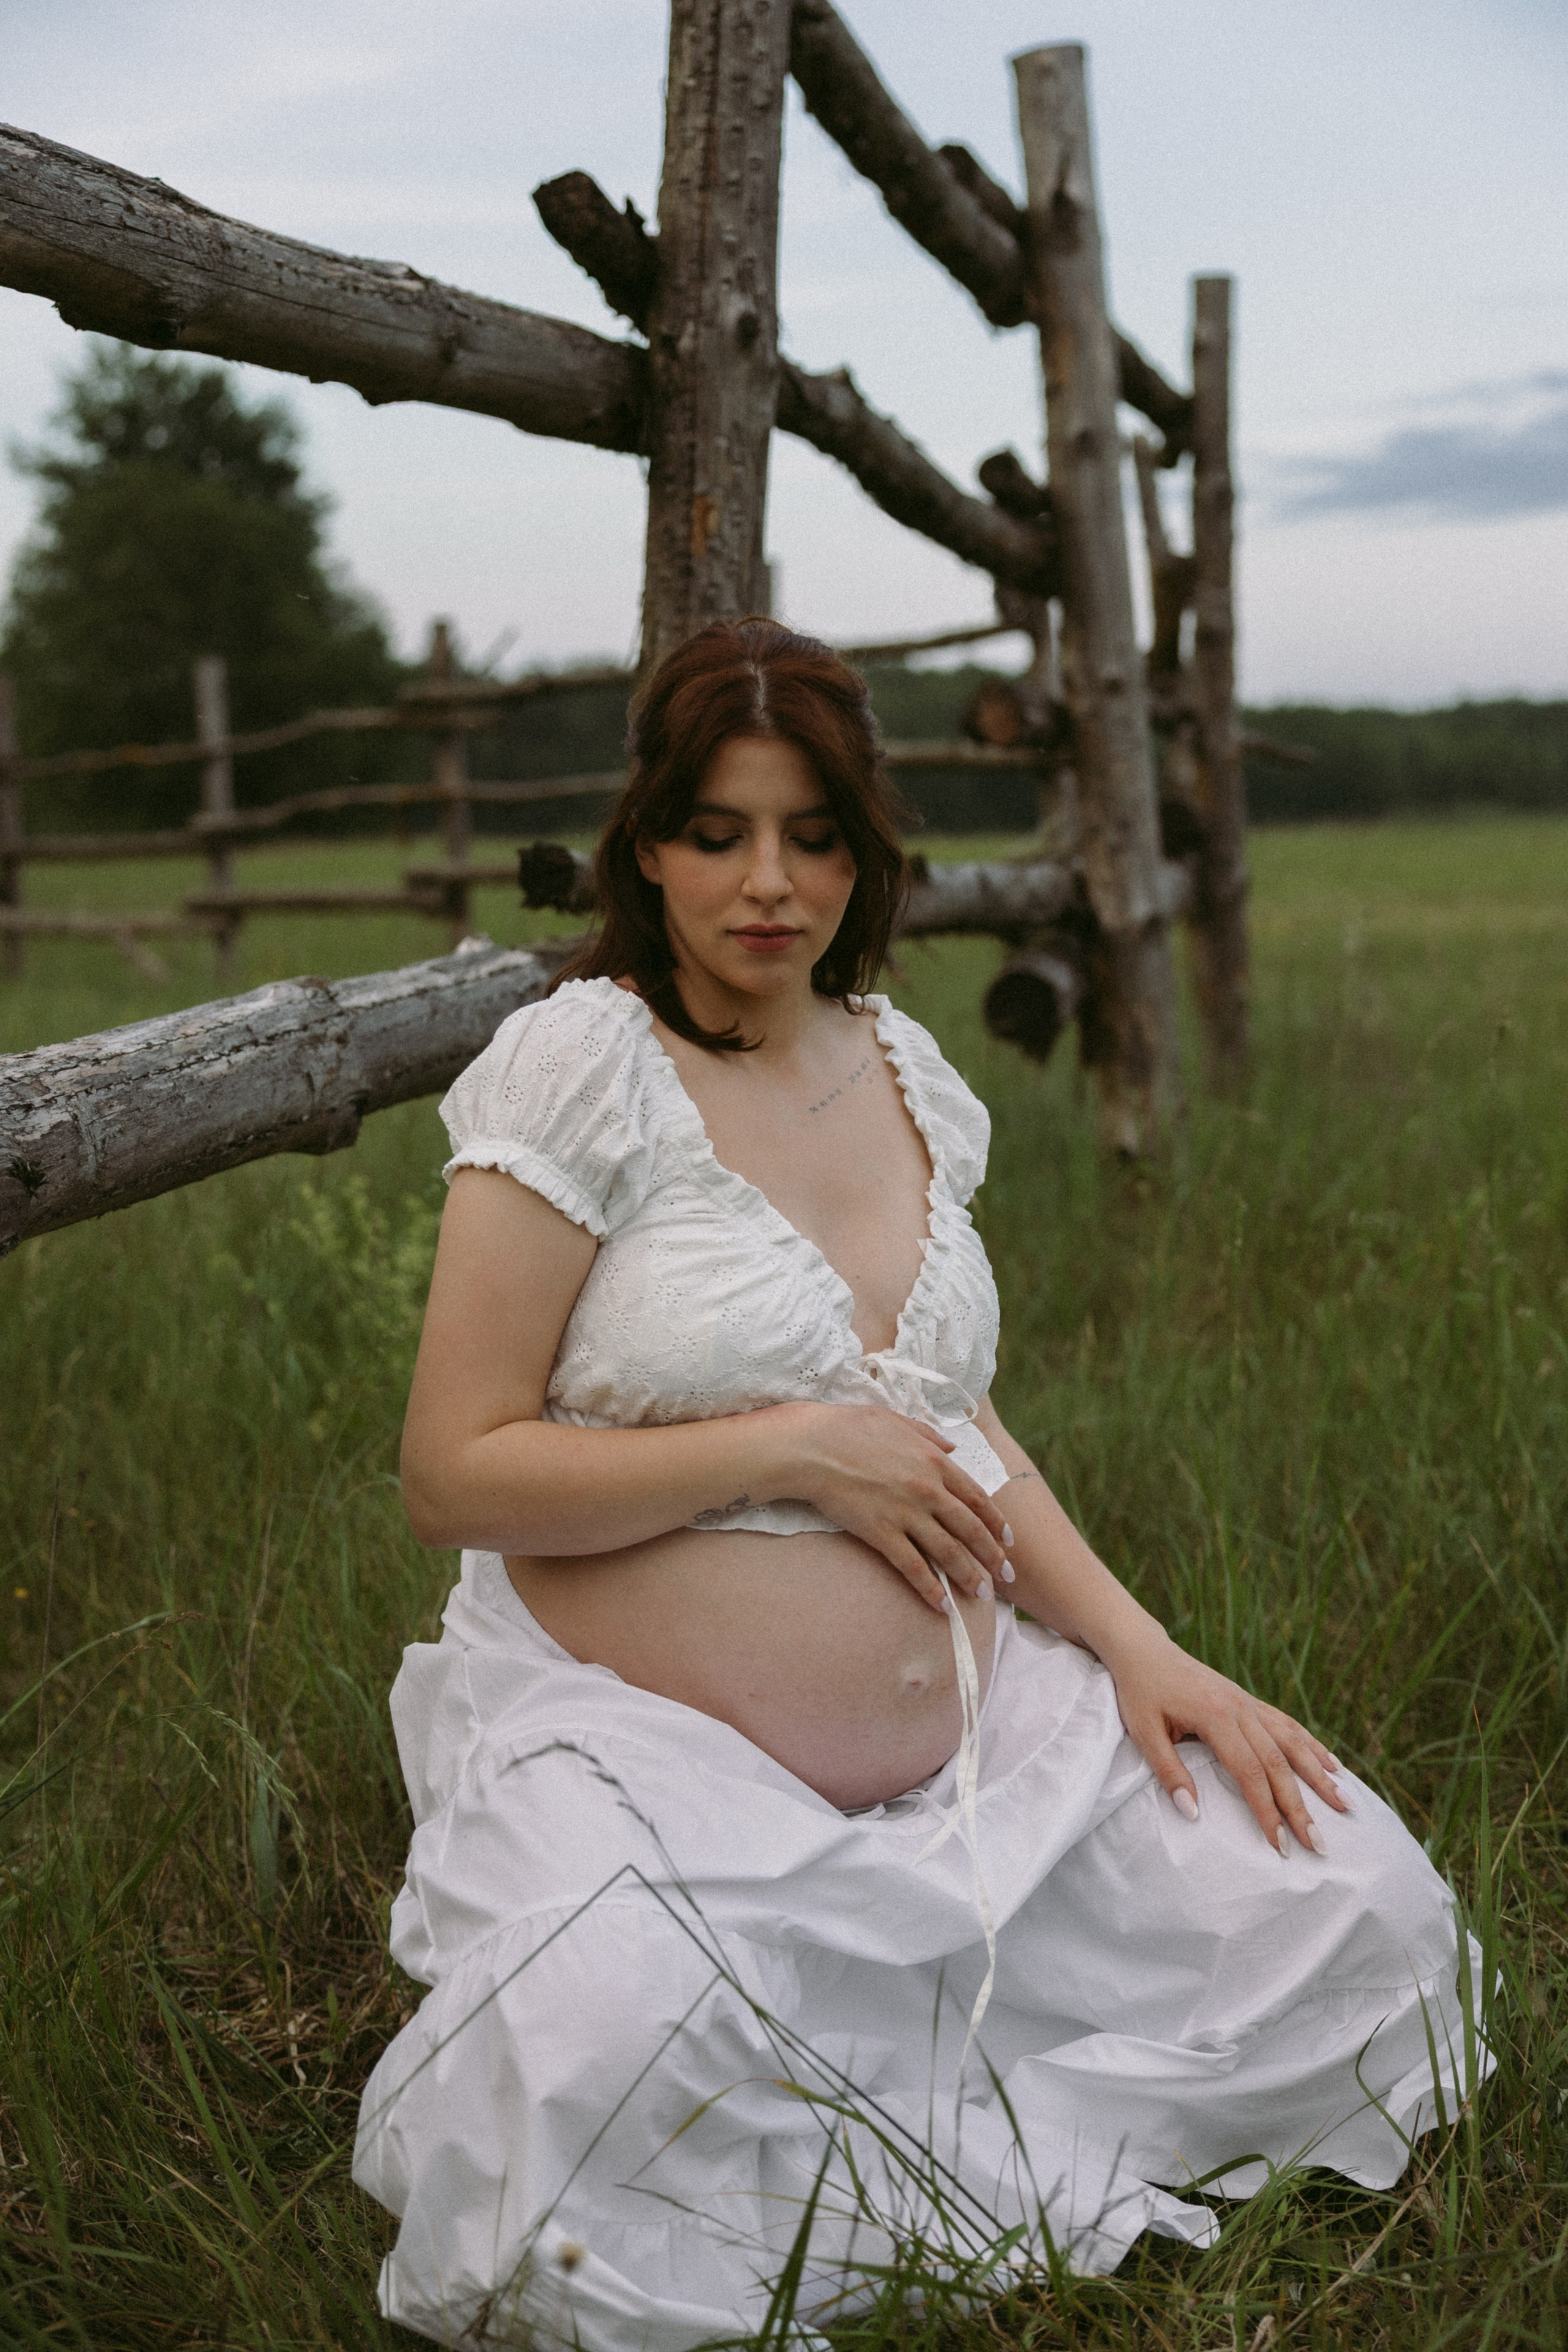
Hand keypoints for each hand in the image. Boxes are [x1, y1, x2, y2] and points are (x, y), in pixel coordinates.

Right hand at [774, 1403, 1010, 1612]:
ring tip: (980, 1595)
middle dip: (992, 1555)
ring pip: (947, 1551)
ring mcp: (906, 1513)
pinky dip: (930, 1587)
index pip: (976, 1497)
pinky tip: (941, 1605)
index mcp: (934, 1461)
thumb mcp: (898, 1420)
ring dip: (968, 1576)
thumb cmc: (851, 1429)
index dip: (996, 1522)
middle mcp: (927, 1489)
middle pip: (969, 1529)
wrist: (813, 1447)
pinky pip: (912, 1566)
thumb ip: (930, 1435)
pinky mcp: (882, 1532)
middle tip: (1006, 1575)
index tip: (1008, 1539)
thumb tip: (953, 1446)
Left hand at [1100, 1621, 1349, 1853]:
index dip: (1267, 1811)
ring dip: (1319, 1775)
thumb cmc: (1140, 1692)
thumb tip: (1192, 1814)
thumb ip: (1168, 1772)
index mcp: (1216, 1716)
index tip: (1280, 1845)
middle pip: (1279, 1763)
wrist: (1144, 1651)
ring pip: (1292, 1742)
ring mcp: (1248, 1703)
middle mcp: (1240, 1708)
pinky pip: (1288, 1725)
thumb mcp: (1144, 1733)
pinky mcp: (1249, 1701)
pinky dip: (1312, 1746)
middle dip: (1300, 1806)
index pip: (1250, 1773)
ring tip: (1344, 1805)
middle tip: (1319, 1844)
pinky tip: (1332, 1764)